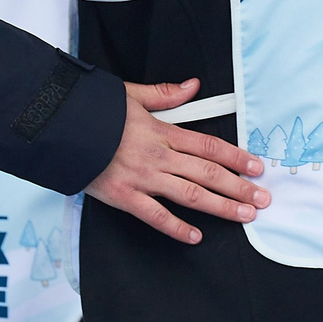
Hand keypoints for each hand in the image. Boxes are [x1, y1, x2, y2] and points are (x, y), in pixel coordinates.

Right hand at [85, 78, 268, 244]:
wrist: (60, 128)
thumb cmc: (93, 112)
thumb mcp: (130, 95)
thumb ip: (164, 94)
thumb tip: (192, 85)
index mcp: (161, 131)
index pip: (208, 146)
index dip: (236, 157)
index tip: (256, 167)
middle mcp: (158, 156)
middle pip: (208, 173)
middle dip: (239, 187)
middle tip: (262, 198)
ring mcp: (142, 178)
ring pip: (190, 194)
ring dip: (221, 206)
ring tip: (244, 215)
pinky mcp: (124, 196)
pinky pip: (155, 216)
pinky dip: (176, 227)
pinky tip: (195, 236)